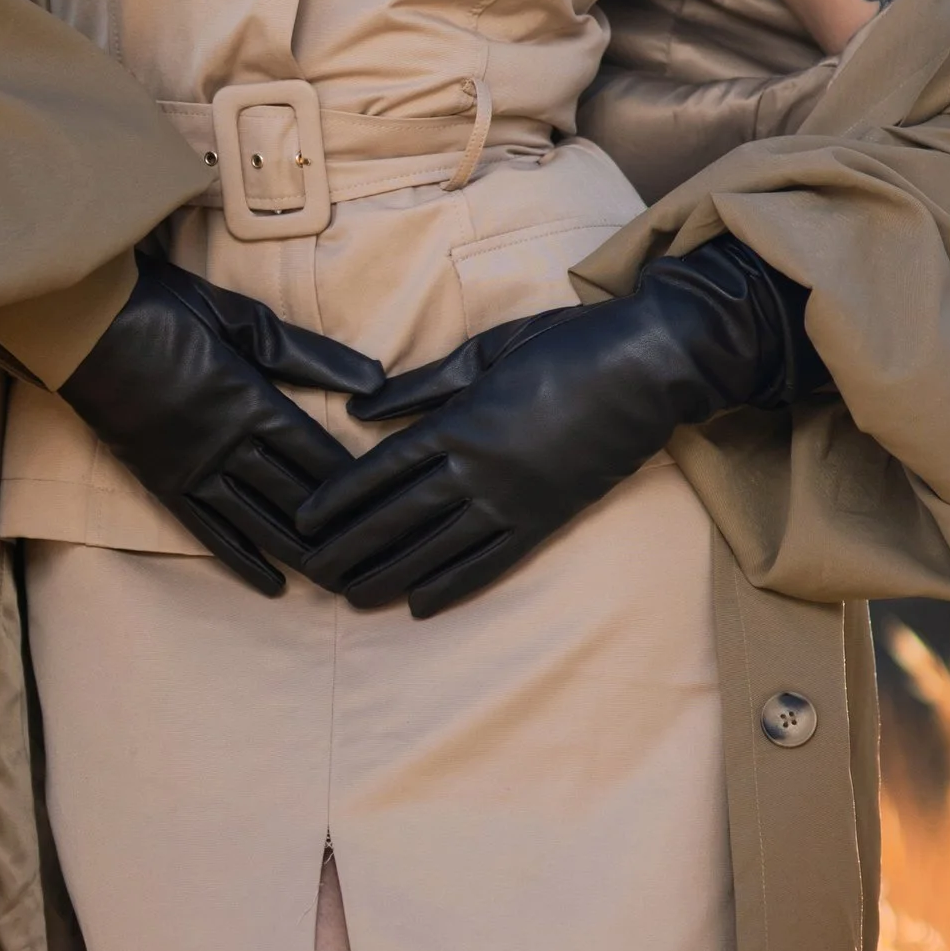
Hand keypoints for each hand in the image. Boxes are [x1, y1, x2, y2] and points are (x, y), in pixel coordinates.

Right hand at [57, 255, 381, 595]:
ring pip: (257, 522)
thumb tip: (377, 381)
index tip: (388, 506)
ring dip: (298, 554)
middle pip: (293, 496)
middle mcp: (226, 445)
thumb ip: (309, 356)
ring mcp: (192, 468)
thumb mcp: (244, 321)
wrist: (83, 325)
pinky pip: (207, 530)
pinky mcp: (162, 481)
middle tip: (376, 561)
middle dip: (337, 530)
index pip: (316, 453)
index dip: (353, 482)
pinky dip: (240, 558)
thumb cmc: (165, 309)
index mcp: (251, 401)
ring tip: (338, 583)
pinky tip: (270, 583)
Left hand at [292, 236, 825, 618]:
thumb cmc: (564, 345)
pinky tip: (420, 604)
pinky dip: (453, 585)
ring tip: (350, 597)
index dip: (339, 498)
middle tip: (311, 574)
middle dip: (351, 547)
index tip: (303, 521)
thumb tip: (360, 412)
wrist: (646, 366)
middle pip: (399, 517)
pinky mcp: (547, 519)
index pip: (382, 470)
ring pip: (437, 548)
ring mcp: (513, 500)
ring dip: (389, 574)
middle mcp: (478, 469)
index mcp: (458, 422)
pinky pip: (491, 561)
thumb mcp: (485, 352)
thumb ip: (422, 387)